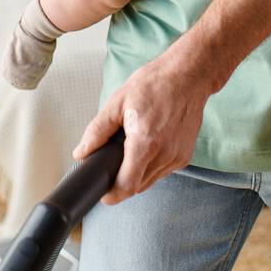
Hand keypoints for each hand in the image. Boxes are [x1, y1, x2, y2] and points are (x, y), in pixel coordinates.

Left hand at [71, 52, 210, 203]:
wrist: (188, 76)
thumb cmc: (155, 84)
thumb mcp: (118, 103)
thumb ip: (97, 131)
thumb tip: (81, 152)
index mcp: (145, 142)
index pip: (127, 186)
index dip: (112, 195)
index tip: (103, 193)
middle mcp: (165, 154)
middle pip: (138, 186)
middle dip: (122, 181)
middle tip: (112, 165)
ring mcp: (177, 157)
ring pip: (151, 181)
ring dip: (137, 174)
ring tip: (131, 151)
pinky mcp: (185, 156)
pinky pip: (163, 171)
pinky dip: (152, 166)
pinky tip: (148, 147)